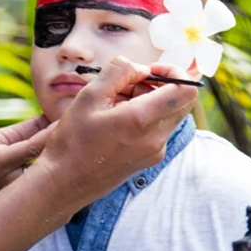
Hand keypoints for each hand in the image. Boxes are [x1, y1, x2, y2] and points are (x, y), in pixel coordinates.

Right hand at [34, 56, 196, 209]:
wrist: (64, 182)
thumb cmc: (73, 140)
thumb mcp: (90, 96)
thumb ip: (119, 72)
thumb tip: (141, 69)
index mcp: (142, 120)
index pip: (186, 91)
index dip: (175, 72)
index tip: (151, 70)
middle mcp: (156, 139)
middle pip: (181, 102)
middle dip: (161, 85)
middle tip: (131, 84)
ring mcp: (155, 152)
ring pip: (169, 115)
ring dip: (151, 101)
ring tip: (117, 102)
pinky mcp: (150, 159)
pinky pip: (159, 130)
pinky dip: (146, 117)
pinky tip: (117, 119)